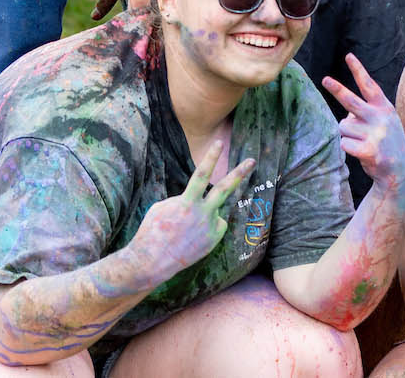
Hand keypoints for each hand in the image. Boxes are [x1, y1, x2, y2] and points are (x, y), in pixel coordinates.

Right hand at [129, 138, 254, 275]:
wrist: (152, 262)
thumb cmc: (153, 231)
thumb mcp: (162, 207)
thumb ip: (183, 199)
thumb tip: (196, 198)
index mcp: (186, 203)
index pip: (200, 175)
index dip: (210, 158)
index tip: (219, 143)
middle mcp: (202, 214)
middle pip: (224, 189)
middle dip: (238, 173)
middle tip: (252, 160)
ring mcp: (209, 228)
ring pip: (215, 210)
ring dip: (204, 213)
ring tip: (186, 228)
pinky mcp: (213, 240)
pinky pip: (215, 225)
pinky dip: (207, 226)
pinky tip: (193, 236)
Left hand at [322, 53, 404, 190]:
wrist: (400, 170)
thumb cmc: (387, 142)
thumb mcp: (384, 122)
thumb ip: (366, 113)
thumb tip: (346, 114)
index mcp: (384, 108)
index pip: (369, 86)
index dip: (358, 70)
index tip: (348, 56)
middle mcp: (380, 118)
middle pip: (351, 101)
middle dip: (337, 89)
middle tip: (324, 79)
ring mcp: (375, 134)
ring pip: (343, 126)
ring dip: (347, 135)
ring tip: (361, 142)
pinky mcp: (368, 150)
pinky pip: (343, 143)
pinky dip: (347, 147)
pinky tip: (360, 152)